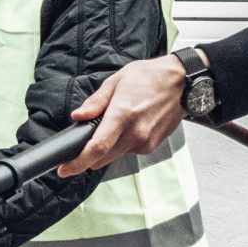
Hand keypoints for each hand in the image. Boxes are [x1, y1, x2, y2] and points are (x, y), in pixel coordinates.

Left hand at [60, 54, 186, 176]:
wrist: (183, 83)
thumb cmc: (151, 77)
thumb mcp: (117, 80)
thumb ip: (96, 102)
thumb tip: (78, 117)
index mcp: (123, 114)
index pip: (97, 147)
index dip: (77, 162)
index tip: (64, 169)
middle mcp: (136, 133)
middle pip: (102, 158)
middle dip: (87, 156)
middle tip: (82, 143)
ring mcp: (145, 142)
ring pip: (113, 156)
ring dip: (106, 148)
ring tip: (113, 124)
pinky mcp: (151, 146)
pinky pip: (127, 151)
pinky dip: (120, 144)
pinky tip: (128, 126)